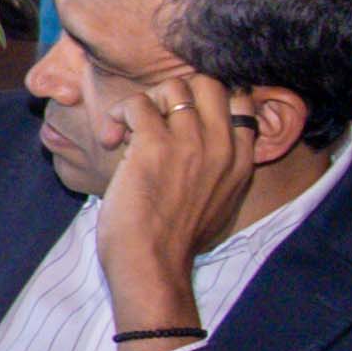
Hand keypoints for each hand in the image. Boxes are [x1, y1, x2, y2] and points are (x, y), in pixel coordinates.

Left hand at [98, 70, 267, 316]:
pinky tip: (109, 139)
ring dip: (144, 101)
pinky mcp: (155, 144)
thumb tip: (207, 151)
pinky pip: (137, 103)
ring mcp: (190, 143)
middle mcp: (222, 146)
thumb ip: (222, 173)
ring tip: (127, 130)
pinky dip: (118, 115)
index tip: (181, 114)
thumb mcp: (220, 206)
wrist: (153, 267)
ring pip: (172, 86)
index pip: (241, 101)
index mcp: (241, 161)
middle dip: (177, 91)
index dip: (209, 100)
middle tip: (153, 118)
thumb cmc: (176, 244)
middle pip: (209, 83)